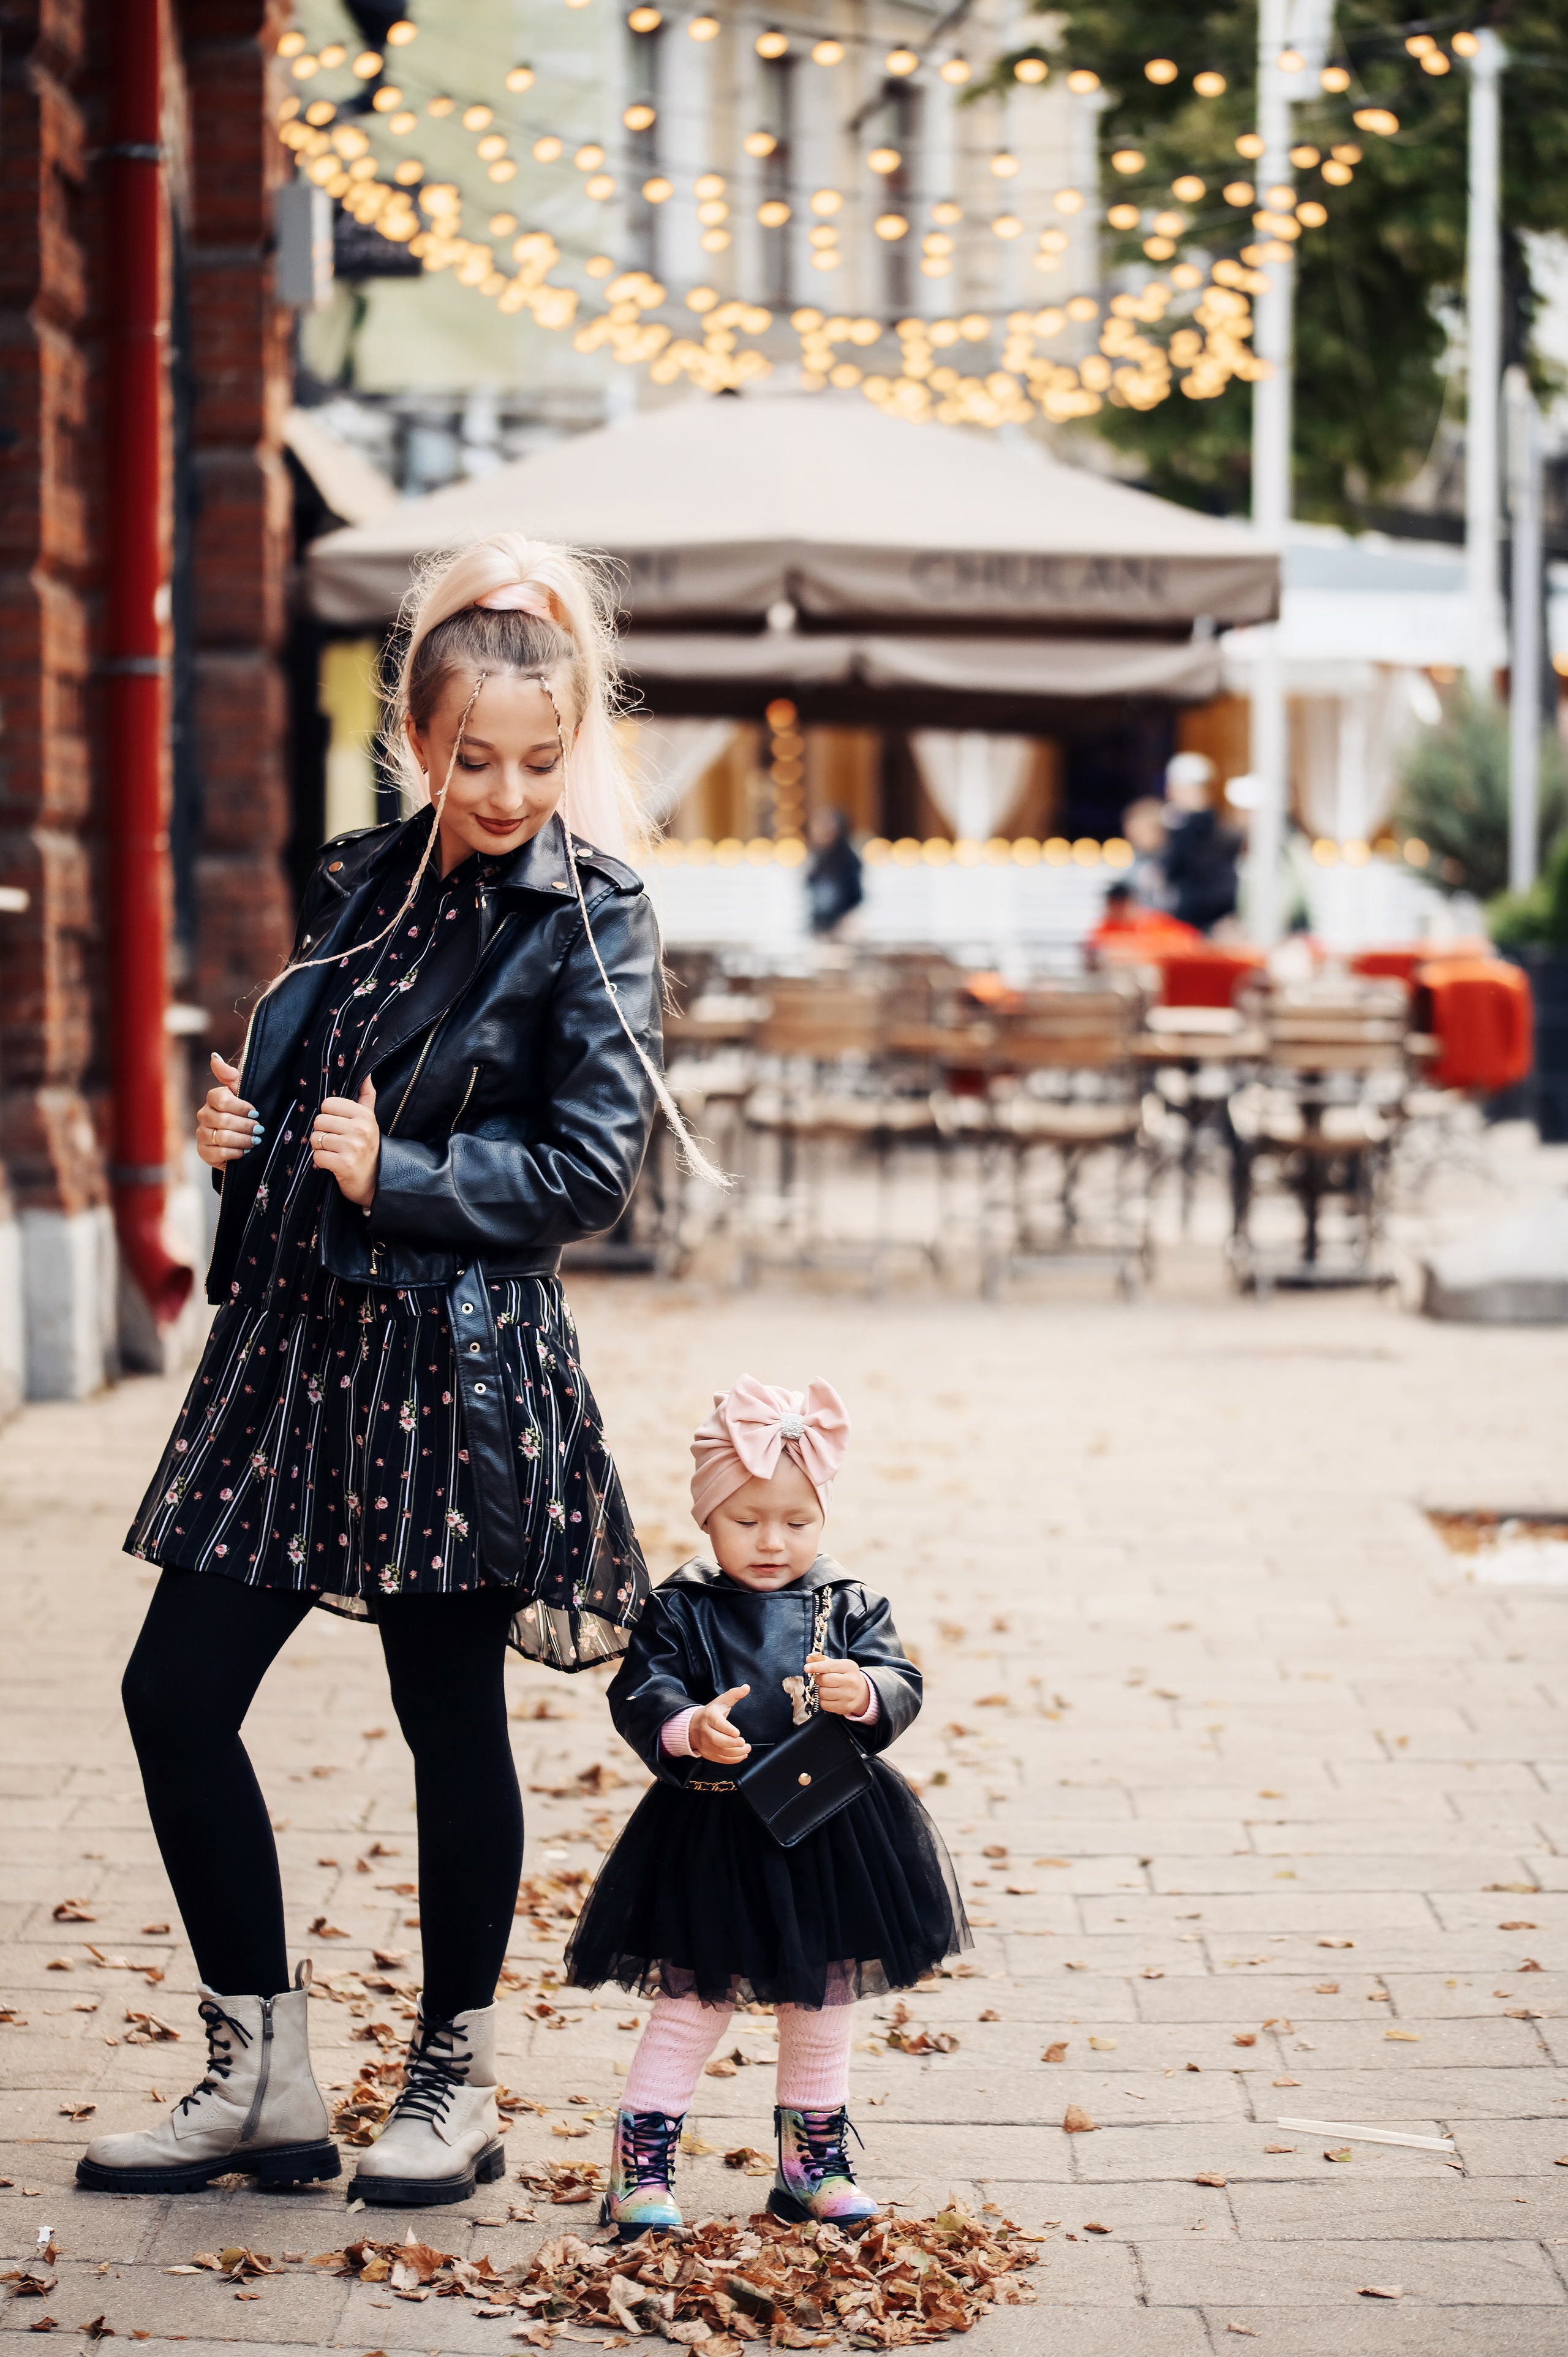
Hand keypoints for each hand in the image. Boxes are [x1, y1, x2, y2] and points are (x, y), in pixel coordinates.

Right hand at [196, 1053, 261, 1169]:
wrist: (242, 1137)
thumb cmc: (245, 1111)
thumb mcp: (243, 1091)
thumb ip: (231, 1076)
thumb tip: (214, 1057)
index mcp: (213, 1098)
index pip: (221, 1100)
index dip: (240, 1107)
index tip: (256, 1112)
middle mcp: (204, 1115)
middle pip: (224, 1120)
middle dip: (246, 1126)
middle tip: (260, 1129)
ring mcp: (202, 1133)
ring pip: (222, 1137)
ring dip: (243, 1140)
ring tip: (255, 1141)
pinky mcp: (204, 1151)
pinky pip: (218, 1153)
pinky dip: (235, 1153)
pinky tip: (245, 1151)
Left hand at [312, 1074, 379, 1207]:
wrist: (373, 1180)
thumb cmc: (366, 1147)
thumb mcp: (369, 1120)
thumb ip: (366, 1096)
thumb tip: (367, 1075)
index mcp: (364, 1115)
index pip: (328, 1104)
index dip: (328, 1116)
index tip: (339, 1126)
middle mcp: (360, 1129)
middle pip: (319, 1120)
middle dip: (322, 1132)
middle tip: (336, 1141)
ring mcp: (353, 1146)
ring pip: (316, 1138)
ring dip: (321, 1148)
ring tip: (335, 1152)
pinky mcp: (344, 1164)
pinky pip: (317, 1156)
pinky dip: (321, 1161)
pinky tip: (333, 1163)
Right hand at [690, 1685, 750, 1764]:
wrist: (694, 1725)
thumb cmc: (712, 1712)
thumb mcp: (721, 1701)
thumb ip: (734, 1694)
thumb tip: (746, 1687)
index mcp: (709, 1716)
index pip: (717, 1723)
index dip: (727, 1729)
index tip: (737, 1733)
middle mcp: (705, 1730)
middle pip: (717, 1740)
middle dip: (732, 1744)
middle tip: (744, 1744)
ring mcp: (705, 1743)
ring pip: (719, 1751)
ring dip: (735, 1753)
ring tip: (747, 1749)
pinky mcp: (707, 1753)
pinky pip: (720, 1759)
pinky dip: (732, 1759)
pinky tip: (742, 1755)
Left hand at [805, 1656, 871, 1717]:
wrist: (861, 1693)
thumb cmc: (846, 1676)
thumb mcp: (838, 1665)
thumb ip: (823, 1661)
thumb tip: (808, 1659)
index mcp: (850, 1667)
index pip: (829, 1666)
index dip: (816, 1667)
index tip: (806, 1668)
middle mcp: (851, 1681)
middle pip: (824, 1680)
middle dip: (818, 1679)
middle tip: (821, 1679)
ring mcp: (849, 1695)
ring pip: (822, 1692)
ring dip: (820, 1690)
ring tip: (827, 1688)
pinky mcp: (845, 1707)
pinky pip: (824, 1704)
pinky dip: (823, 1700)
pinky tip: (829, 1697)